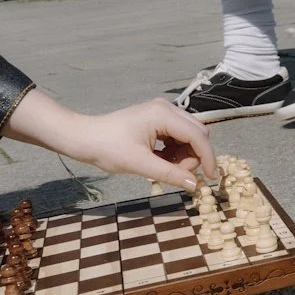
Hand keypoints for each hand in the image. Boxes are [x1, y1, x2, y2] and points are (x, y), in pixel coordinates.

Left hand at [2, 90, 216, 190]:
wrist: (83, 138)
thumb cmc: (108, 149)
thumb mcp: (140, 164)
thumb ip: (170, 174)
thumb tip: (196, 186)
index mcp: (163, 114)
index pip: (198, 136)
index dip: (208, 158)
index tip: (211, 179)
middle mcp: (167, 108)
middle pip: (197, 133)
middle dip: (194, 156)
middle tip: (178, 175)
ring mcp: (162, 112)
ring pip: (189, 135)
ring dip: (184, 155)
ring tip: (165, 168)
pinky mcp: (157, 118)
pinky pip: (178, 135)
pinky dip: (175, 151)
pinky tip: (161, 160)